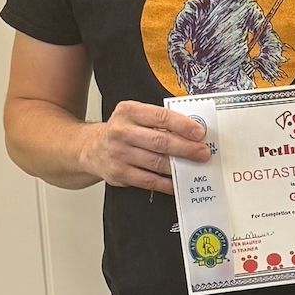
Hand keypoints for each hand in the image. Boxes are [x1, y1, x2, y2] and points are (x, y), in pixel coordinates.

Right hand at [77, 100, 211, 194]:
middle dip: (186, 148)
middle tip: (203, 152)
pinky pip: (149, 181)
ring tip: (195, 167)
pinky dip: (167, 183)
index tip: (200, 133)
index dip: (183, 125)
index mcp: (128, 111)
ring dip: (179, 166)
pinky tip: (178, 182)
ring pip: (156, 163)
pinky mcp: (119, 174)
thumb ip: (159, 121)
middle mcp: (121, 131)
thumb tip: (191, 132)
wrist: (91, 148)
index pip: (161, 116)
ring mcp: (119, 154)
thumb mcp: (135, 116)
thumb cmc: (122, 131)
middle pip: (160, 141)